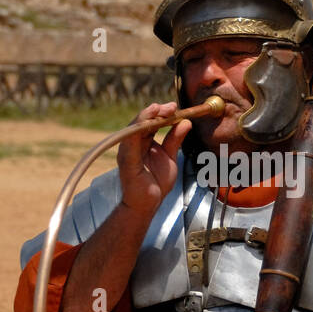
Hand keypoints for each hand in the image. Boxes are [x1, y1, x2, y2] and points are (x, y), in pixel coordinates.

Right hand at [117, 101, 190, 216]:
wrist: (148, 204)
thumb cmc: (156, 182)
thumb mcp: (170, 157)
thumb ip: (175, 139)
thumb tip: (185, 122)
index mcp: (141, 141)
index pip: (150, 121)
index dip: (162, 112)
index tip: (175, 107)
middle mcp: (132, 143)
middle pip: (142, 121)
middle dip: (156, 111)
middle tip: (172, 107)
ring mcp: (127, 151)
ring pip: (134, 128)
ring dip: (146, 117)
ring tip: (159, 109)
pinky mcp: (126, 161)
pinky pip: (129, 142)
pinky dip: (137, 130)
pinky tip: (147, 123)